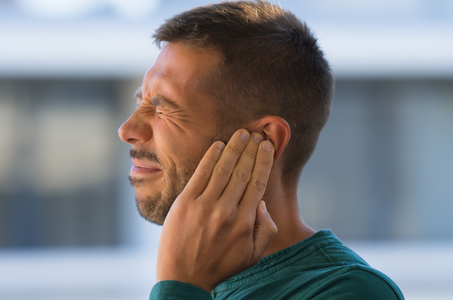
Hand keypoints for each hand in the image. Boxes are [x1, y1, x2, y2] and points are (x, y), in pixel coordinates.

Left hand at [156, 129, 276, 291]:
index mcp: (245, 223)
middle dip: (251, 150)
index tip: (268, 146)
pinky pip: (200, 174)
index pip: (258, 184)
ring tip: (242, 134)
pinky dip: (211, 157)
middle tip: (257, 134)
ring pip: (223, 169)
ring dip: (234, 148)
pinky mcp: (185, 203)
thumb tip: (262, 203)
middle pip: (243, 172)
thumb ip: (265, 230)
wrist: (184, 279)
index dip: (264, 161)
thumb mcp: (252, 256)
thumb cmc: (221, 268)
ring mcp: (204, 206)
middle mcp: (226, 211)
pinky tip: (219, 145)